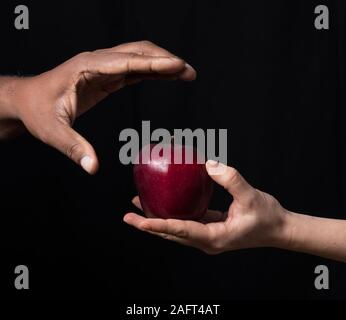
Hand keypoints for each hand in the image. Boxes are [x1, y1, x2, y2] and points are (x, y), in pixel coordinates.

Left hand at [4, 41, 195, 173]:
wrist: (27, 100)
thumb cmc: (37, 112)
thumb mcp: (52, 131)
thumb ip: (74, 147)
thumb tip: (93, 167)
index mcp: (87, 67)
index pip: (127, 61)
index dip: (155, 63)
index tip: (178, 65)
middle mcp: (97, 61)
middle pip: (138, 52)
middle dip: (166, 60)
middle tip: (189, 72)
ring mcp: (103, 67)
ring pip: (139, 58)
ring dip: (162, 63)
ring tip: (185, 74)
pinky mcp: (106, 76)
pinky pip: (134, 69)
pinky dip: (153, 72)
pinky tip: (166, 76)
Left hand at [124, 160, 288, 253]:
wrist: (279, 229)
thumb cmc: (268, 217)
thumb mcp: (251, 196)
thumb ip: (231, 179)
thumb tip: (208, 164)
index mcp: (215, 238)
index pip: (180, 231)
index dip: (158, 225)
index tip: (139, 221)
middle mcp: (206, 241)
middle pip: (171, 234)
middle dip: (149, 226)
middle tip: (128, 216)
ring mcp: (207, 237)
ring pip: (176, 231)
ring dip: (157, 221)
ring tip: (139, 209)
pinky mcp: (209, 230)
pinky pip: (185, 223)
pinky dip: (172, 216)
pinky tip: (165, 204)